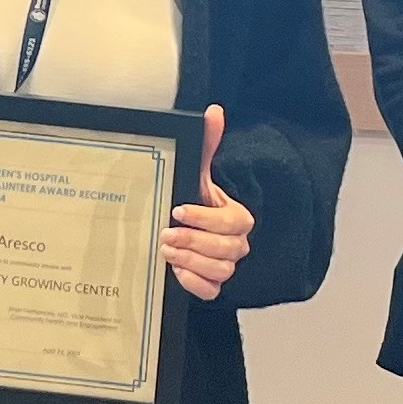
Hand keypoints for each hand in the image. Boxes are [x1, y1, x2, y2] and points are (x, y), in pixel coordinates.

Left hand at [162, 106, 251, 300]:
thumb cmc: (189, 201)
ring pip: (220, 271)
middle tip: (166, 234)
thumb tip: (214, 112)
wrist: (176, 232)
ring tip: (166, 250)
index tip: (178, 211)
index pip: (233, 223)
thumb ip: (206, 145)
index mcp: (237, 217)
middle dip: (195, 241)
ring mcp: (225, 266)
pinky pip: (211, 291)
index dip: (206, 219)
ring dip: (191, 260)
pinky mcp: (211, 285)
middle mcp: (236, 244)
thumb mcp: (195, 174)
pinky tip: (175, 272)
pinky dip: (194, 283)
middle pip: (227, 249)